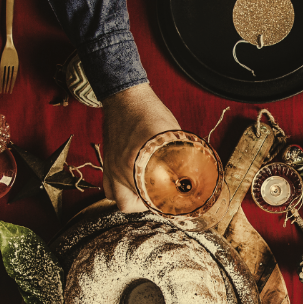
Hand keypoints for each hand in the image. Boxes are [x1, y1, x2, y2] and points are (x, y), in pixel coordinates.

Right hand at [100, 83, 180, 212]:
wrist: (125, 97)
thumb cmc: (151, 113)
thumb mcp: (172, 135)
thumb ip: (181, 156)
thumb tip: (196, 172)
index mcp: (137, 162)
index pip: (149, 197)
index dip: (164, 204)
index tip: (176, 203)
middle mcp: (120, 168)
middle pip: (130, 203)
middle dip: (147, 205)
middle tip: (161, 198)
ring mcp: (110, 167)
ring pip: (116, 197)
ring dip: (132, 200)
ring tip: (146, 193)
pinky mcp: (107, 163)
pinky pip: (108, 187)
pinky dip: (119, 190)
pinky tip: (133, 183)